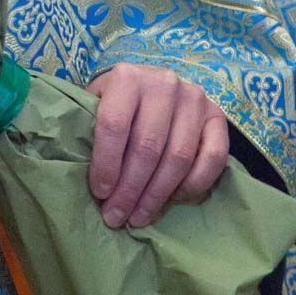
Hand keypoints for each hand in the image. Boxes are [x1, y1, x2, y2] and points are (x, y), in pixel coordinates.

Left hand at [86, 63, 228, 229]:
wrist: (154, 83)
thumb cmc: (118, 100)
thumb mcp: (96, 102)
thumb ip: (88, 127)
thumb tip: (78, 169)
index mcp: (127, 77)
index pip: (114, 124)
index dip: (106, 164)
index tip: (100, 193)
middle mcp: (164, 83)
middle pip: (147, 146)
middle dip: (130, 189)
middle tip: (117, 216)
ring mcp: (194, 98)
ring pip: (178, 157)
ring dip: (157, 195)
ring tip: (139, 217)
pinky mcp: (218, 115)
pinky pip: (213, 158)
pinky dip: (193, 185)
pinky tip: (173, 200)